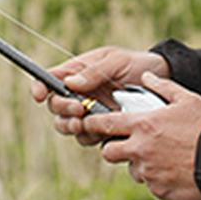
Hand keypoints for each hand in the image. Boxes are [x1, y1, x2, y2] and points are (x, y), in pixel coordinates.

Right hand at [30, 45, 168, 145]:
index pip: (48, 80)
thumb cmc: (136, 65)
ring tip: (86, 121)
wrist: (162, 83)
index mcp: (76, 73)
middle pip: (54, 107)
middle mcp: (77, 94)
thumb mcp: (116, 61)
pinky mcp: (100, 129)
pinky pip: (86, 138)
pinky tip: (103, 129)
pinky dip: (90, 136)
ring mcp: (88, 113)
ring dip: (72, 125)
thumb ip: (94, 71)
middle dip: (62, 109)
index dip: (38, 87)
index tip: (39, 94)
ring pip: (66, 126)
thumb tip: (70, 84)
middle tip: (79, 108)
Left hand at [85, 72, 200, 199]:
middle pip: (109, 152)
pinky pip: (151, 184)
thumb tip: (146, 75)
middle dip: (115, 149)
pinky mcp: (158, 189)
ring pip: (132, 169)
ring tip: (163, 157)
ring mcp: (148, 172)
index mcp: (143, 125)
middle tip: (131, 145)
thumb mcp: (186, 99)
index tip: (88, 124)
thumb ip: (162, 87)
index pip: (105, 124)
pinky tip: (175, 169)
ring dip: (140, 164)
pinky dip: (158, 178)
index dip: (93, 124)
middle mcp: (140, 149)